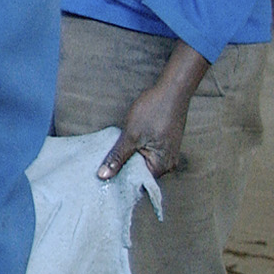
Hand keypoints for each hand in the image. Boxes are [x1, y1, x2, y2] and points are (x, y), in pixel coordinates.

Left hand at [99, 40, 207, 179]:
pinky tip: (122, 147)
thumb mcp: (131, 135)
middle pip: (140, 174)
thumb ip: (118, 157)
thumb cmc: (154, 111)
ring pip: (142, 163)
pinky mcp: (164, 144)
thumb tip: (104, 176)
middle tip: (101, 169)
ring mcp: (167, 154)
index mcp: (162, 166)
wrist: (173, 90)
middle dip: (122, 170)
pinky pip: (147, 154)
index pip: (137, 182)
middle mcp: (168, 164)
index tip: (102, 180)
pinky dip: (135, 152)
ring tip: (110, 157)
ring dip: (127, 159)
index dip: (119, 181)